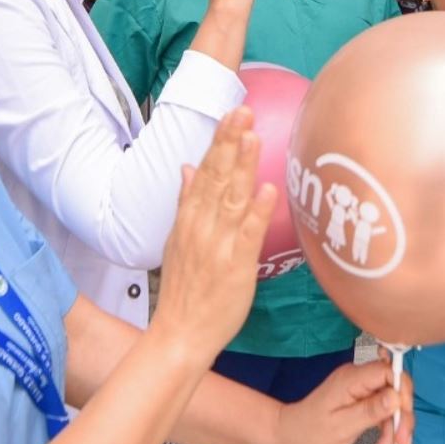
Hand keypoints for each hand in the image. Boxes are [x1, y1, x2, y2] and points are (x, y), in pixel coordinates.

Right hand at [149, 109, 277, 361]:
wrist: (180, 333)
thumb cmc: (186, 288)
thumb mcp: (177, 239)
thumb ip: (186, 201)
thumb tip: (188, 167)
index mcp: (189, 218)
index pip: (205, 170)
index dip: (219, 141)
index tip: (232, 112)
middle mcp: (202, 226)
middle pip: (217, 177)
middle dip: (230, 142)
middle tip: (243, 110)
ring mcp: (219, 245)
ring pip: (232, 198)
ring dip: (242, 166)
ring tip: (253, 136)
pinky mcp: (236, 266)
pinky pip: (249, 235)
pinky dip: (257, 212)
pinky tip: (267, 190)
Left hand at [274, 361, 415, 443]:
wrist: (291, 436)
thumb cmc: (308, 432)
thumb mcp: (342, 426)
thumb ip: (370, 410)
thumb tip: (395, 397)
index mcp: (351, 379)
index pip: (388, 371)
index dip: (402, 392)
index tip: (402, 417)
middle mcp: (358, 379)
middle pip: (395, 389)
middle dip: (402, 417)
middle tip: (401, 442)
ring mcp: (361, 389)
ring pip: (393, 403)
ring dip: (394, 429)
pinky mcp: (363, 400)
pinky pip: (384, 411)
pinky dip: (387, 430)